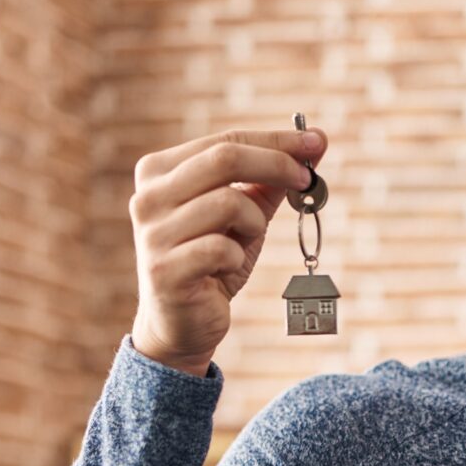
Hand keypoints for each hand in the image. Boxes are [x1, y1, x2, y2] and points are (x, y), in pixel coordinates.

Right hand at [128, 123, 328, 374]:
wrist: (180, 323)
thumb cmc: (213, 261)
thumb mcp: (243, 214)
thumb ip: (268, 180)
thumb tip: (315, 144)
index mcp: (159, 171)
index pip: (226, 141)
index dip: (276, 141)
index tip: (317, 143)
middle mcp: (148, 196)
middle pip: (225, 158)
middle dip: (277, 164)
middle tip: (308, 180)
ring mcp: (152, 233)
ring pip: (228, 203)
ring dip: (253, 223)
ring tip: (243, 243)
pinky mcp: (164, 270)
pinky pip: (222, 248)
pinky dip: (236, 258)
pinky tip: (223, 270)